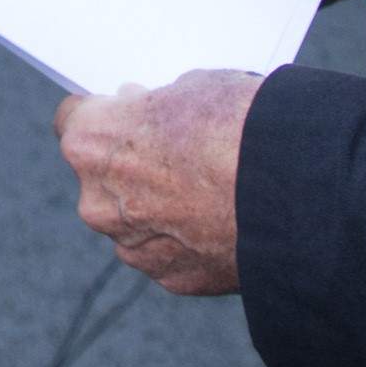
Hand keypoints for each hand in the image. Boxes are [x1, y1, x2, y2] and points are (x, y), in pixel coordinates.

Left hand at [56, 71, 256, 296]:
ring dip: (157, 207)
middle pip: (102, 175)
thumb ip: (156, 110)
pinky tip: (222, 221)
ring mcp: (131, 246)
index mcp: (90, 143)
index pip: (72, 119)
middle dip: (131, 164)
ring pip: (132, 219)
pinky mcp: (168, 278)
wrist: (293, 193)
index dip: (104, 113)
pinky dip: (185, 239)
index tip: (125, 110)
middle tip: (177, 151)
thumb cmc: (239, 127)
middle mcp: (98, 201)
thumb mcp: (192, 88)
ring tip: (210, 190)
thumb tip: (155, 123)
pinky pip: (166, 251)